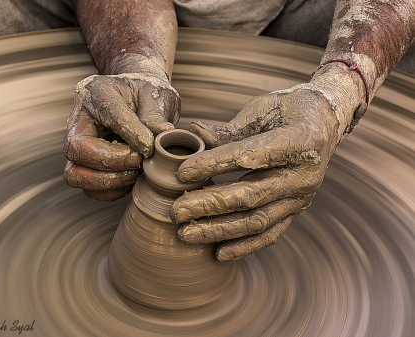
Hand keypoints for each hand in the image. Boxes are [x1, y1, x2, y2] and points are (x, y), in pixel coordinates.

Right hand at [64, 73, 179, 200]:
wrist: (139, 99)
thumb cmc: (146, 95)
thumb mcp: (157, 96)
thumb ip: (156, 116)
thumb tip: (159, 138)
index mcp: (98, 93)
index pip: (108, 113)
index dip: (130, 133)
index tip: (149, 146)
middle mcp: (80, 120)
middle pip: (75, 148)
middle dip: (110, 161)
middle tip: (139, 160)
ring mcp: (79, 145)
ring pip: (75, 174)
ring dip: (108, 180)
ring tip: (135, 173)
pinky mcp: (86, 166)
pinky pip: (89, 189)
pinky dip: (111, 191)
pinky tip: (131, 179)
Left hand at [170, 63, 365, 260]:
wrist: (324, 122)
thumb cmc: (289, 110)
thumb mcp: (261, 109)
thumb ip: (229, 129)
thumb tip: (193, 136)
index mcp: (299, 140)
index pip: (250, 156)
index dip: (213, 165)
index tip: (181, 173)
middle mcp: (304, 174)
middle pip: (251, 196)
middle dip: (209, 205)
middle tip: (177, 211)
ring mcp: (302, 197)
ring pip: (257, 221)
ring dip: (220, 230)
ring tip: (186, 234)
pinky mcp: (296, 210)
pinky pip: (270, 234)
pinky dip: (244, 246)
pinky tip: (218, 253)